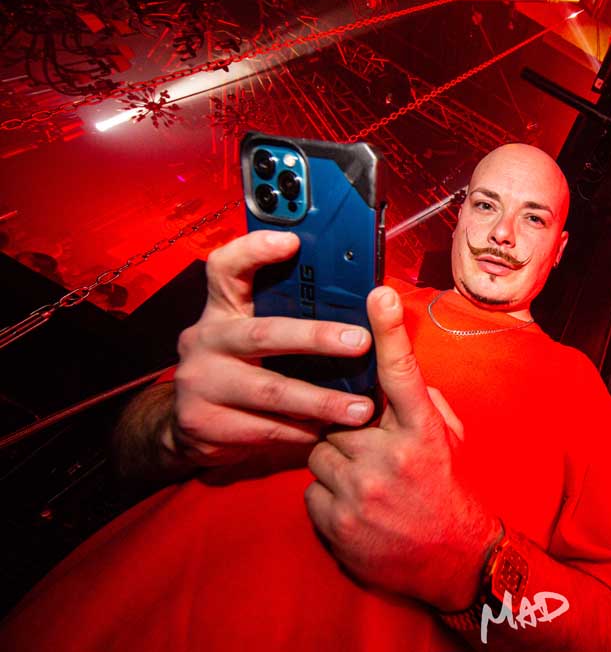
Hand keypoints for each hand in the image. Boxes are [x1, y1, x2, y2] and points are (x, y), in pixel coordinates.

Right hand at [170, 230, 376, 466]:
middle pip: (264, 333)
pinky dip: (299, 431)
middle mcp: (204, 339)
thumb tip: (353, 303)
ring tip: (359, 409)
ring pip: (270, 390)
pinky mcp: (202, 423)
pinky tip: (325, 432)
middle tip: (360, 342)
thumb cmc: (240, 370)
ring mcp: (200, 382)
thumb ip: (286, 316)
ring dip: (320, 401)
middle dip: (317, 337)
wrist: (187, 427)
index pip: (225, 267)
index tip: (291, 242)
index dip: (254, 250)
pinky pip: (263, 428)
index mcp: (221, 309)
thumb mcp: (253, 336)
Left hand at [305, 286, 500, 611]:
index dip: (388, 331)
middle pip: (339, 415)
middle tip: (364, 444)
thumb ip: (424, 405)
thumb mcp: (449, 442)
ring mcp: (361, 492)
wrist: (451, 561)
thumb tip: (396, 377)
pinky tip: (353, 506)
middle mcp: (391, 458)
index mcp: (424, 433)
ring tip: (362, 480)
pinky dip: (326, 495)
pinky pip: (310, 489)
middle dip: (346, 426)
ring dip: (333, 461)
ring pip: (318, 451)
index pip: (402, 374)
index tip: (377, 293)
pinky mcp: (337, 522)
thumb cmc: (448, 492)